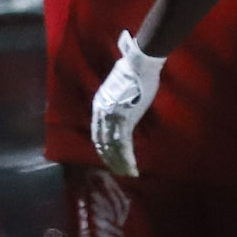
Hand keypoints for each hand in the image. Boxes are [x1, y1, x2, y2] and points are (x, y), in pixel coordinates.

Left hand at [88, 29, 166, 180]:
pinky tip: (133, 168)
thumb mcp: (118, 85)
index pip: (97, 133)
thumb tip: (123, 98)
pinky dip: (127, 159)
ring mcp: (112, 117)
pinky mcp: (125, 120)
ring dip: (119, 163)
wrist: (139, 63)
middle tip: (118, 170)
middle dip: (110, 159)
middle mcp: (101, 113)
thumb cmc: (133, 70)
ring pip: (113, 148)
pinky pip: (124, 145)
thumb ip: (117, 97)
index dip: (102, 148)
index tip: (109, 157)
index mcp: (99, 105)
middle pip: (102, 143)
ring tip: (127, 173)